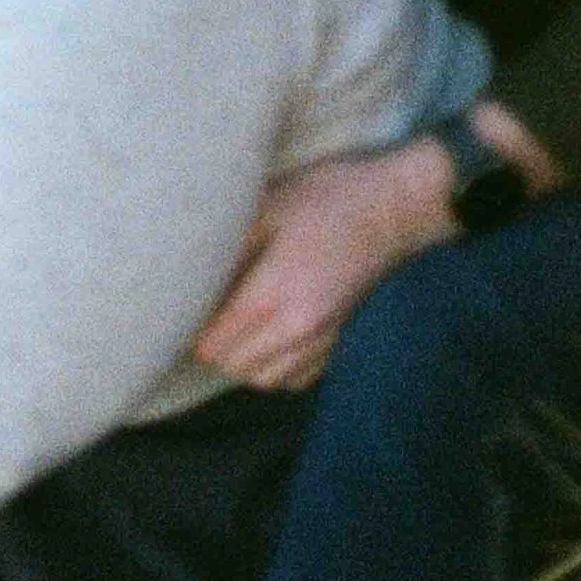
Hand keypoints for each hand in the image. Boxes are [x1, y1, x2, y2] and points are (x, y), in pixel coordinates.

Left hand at [194, 109, 555, 388]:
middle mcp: (297, 329)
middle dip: (215, 346)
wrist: (395, 207)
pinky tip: (271, 336)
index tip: (190, 307)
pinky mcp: (339, 343)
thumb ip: (224, 251)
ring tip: (240, 325)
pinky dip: (276, 367)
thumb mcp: (265, 209)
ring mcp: (322, 340)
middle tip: (212, 312)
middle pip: (232, 367)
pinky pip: (294, 379)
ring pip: (262, 380)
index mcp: (272, 296)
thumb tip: (186, 281)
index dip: (193, 330)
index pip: (212, 347)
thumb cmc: (327, 200)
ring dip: (243, 360)